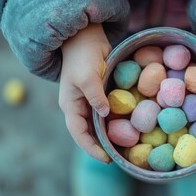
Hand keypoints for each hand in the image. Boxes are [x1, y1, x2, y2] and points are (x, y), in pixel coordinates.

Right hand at [59, 23, 110, 162]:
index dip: (91, 148)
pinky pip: (105, 113)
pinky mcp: (97, 94)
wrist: (85, 37)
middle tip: (118, 156)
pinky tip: (125, 127)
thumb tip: (105, 115)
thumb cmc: (83, 55)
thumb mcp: (88, 76)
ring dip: (107, 135)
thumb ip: (95, 96)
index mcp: (69, 105)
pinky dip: (113, 122)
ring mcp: (87, 101)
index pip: (78, 133)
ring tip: (122, 147)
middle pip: (87, 133)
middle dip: (100, 146)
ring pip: (96, 125)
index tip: (106, 159)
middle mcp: (77, 106)